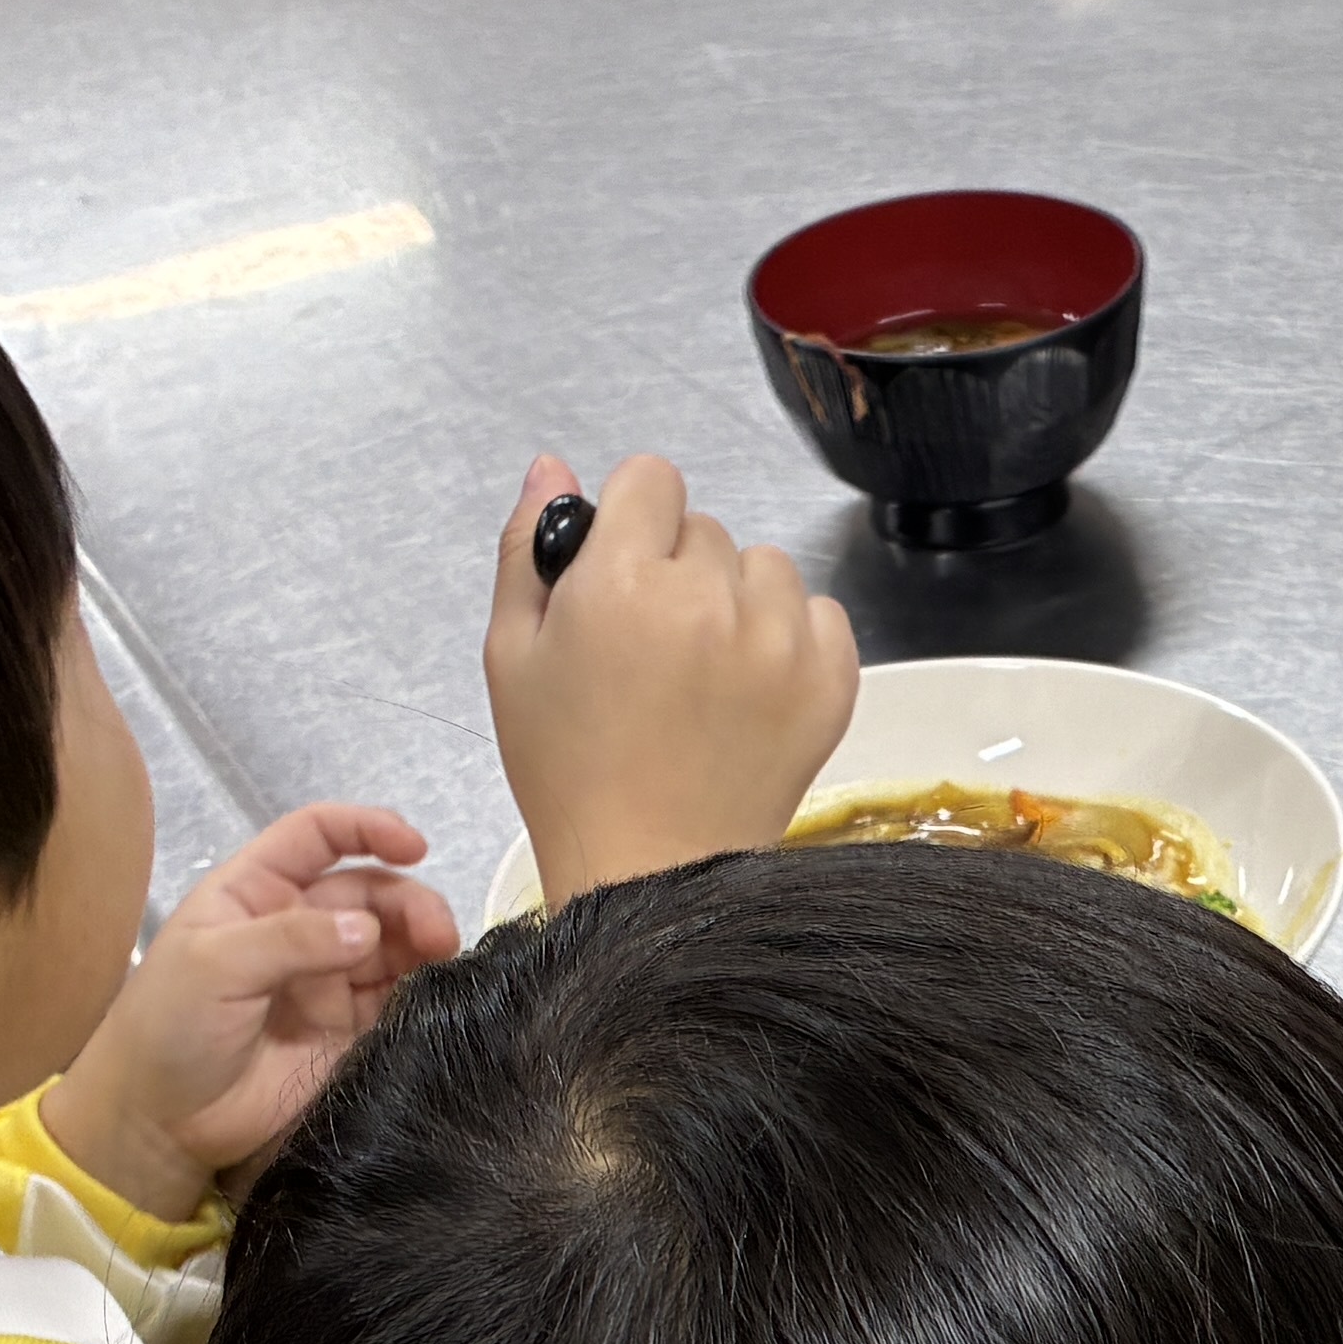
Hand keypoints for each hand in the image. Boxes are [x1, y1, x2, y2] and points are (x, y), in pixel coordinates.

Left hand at [41, 802, 459, 1215]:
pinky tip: (438, 996)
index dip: (366, 829)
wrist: (161, 1124)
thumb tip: (368, 927)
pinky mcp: (348, 1032)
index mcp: (256, 892)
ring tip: (444, 961)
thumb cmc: (168, 1028)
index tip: (414, 845)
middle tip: (438, 935)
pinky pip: (397, 1000)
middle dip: (409, 902)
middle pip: (369, 892)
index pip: (317, 836)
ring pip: (393, 944)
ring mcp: (326, 981)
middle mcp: (298, 928)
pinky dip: (424, 991)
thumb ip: (291, 938)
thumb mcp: (214, 965)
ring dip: (425, 944)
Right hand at [484, 450, 858, 904]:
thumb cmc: (571, 774)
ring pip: (764, 566)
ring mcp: (777, 639)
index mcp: (621, 581)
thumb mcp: (513, 658)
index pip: (650, 477)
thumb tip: (553, 468)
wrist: (650, 875)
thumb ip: (528, 550)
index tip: (623, 572)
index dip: (631, 521)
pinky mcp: (829, 678)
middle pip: (704, 527)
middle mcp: (707, 598)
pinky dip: (789, 640)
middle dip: (676, 570)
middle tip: (650, 651)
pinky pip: (820, 613)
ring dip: (737, 601)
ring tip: (701, 676)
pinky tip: (746, 692)